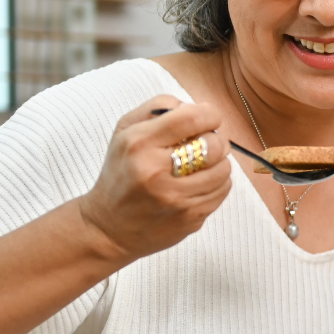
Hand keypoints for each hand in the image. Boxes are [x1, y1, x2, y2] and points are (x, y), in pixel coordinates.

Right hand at [76, 96, 230, 261]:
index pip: (191, 118)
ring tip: (201, 165)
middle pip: (214, 144)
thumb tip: (194, 106)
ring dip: (218, 163)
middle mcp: (156, 171)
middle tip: (204, 144)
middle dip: (215, 140)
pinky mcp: (189, 218)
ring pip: (224, 169)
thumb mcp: (125, 132)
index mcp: (139, 144)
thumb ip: (158, 108)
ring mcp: (175, 198)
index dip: (210, 114)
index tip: (209, 118)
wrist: (110, 228)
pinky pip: (222, 191)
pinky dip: (217, 184)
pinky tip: (199, 183)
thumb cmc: (121, 173)